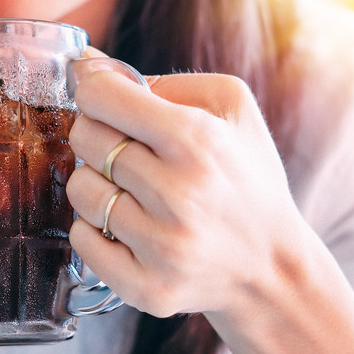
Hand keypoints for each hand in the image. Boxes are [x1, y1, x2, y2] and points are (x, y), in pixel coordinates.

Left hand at [66, 58, 301, 318]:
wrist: (273, 267)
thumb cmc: (247, 179)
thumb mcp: (231, 109)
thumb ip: (161, 81)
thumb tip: (87, 66)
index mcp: (198, 140)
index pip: (101, 96)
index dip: (96, 92)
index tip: (107, 101)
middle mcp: (179, 193)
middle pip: (86, 139)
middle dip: (97, 135)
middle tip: (127, 150)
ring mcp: (162, 245)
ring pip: (80, 190)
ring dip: (96, 185)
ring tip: (131, 191)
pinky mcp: (148, 287)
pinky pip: (81, 241)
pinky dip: (94, 230)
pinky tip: (128, 227)